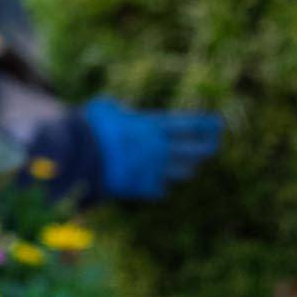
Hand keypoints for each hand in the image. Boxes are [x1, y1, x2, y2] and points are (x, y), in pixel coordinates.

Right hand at [79, 94, 224, 202]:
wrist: (80, 160)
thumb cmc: (90, 129)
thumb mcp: (103, 109)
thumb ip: (118, 109)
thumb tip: (121, 110)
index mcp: (152, 127)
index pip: (188, 125)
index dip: (205, 124)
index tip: (217, 123)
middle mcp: (159, 149)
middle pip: (194, 151)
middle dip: (207, 147)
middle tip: (214, 144)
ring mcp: (154, 170)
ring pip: (182, 171)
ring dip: (188, 166)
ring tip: (192, 163)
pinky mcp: (143, 188)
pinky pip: (160, 187)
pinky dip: (160, 183)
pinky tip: (159, 181)